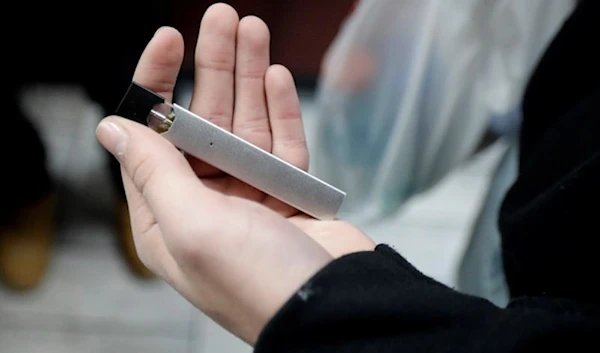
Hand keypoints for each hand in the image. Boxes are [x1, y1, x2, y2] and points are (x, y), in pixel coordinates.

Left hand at [96, 3, 374, 344]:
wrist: (333, 308)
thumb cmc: (257, 281)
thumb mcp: (191, 225)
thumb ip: (153, 172)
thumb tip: (112, 128)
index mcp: (168, 216)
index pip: (152, 137)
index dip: (156, 85)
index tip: (169, 41)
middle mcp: (206, 204)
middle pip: (204, 123)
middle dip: (212, 68)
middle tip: (223, 17)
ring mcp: (251, 198)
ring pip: (246, 126)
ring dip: (249, 78)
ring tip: (253, 29)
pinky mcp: (290, 196)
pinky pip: (282, 144)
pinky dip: (280, 111)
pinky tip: (276, 78)